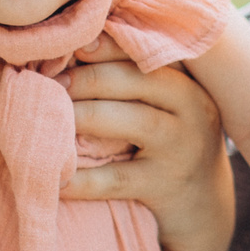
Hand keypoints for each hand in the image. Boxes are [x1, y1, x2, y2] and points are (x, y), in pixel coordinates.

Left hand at [62, 38, 229, 250]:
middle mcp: (192, 107)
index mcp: (187, 79)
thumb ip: (133, 76)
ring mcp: (181, 147)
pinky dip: (80, 178)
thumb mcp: (165, 104)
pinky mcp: (164, 186)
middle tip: (48, 83)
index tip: (66, 46)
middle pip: (133, 79)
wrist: (204, 205)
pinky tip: (54, 174)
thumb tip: (76, 45)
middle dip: (85, 78)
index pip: (143, 49)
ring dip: (81, 116)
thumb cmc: (168, 141)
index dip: (102, 45)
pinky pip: (114, 178)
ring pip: (129, 121)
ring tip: (46, 117)